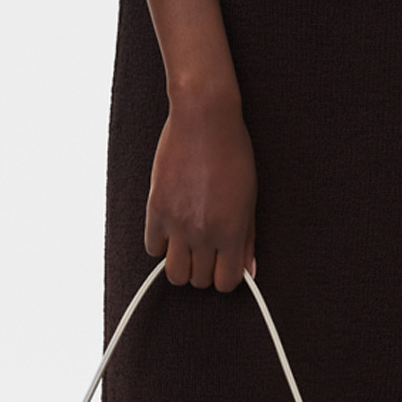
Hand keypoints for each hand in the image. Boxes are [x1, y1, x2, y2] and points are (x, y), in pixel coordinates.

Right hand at [146, 91, 255, 291]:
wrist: (204, 119)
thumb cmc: (234, 154)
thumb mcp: (249, 198)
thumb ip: (247, 239)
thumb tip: (249, 271)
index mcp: (231, 231)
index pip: (226, 282)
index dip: (225, 276)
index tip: (223, 263)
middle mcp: (203, 232)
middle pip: (198, 281)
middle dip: (204, 270)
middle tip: (206, 249)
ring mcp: (177, 223)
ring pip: (173, 274)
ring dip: (181, 264)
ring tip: (187, 244)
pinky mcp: (155, 209)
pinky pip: (152, 248)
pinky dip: (161, 243)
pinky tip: (171, 227)